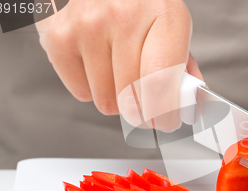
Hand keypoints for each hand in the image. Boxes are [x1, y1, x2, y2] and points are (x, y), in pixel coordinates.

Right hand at [35, 0, 202, 131]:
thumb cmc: (145, 7)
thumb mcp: (174, 28)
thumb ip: (183, 68)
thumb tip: (188, 107)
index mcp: (164, 14)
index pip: (160, 81)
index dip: (165, 113)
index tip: (168, 122)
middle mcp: (123, 17)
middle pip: (132, 98)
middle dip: (144, 112)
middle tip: (147, 105)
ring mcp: (87, 26)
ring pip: (106, 101)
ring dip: (118, 99)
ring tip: (122, 72)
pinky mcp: (60, 37)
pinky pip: (81, 92)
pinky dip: (93, 89)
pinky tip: (101, 65)